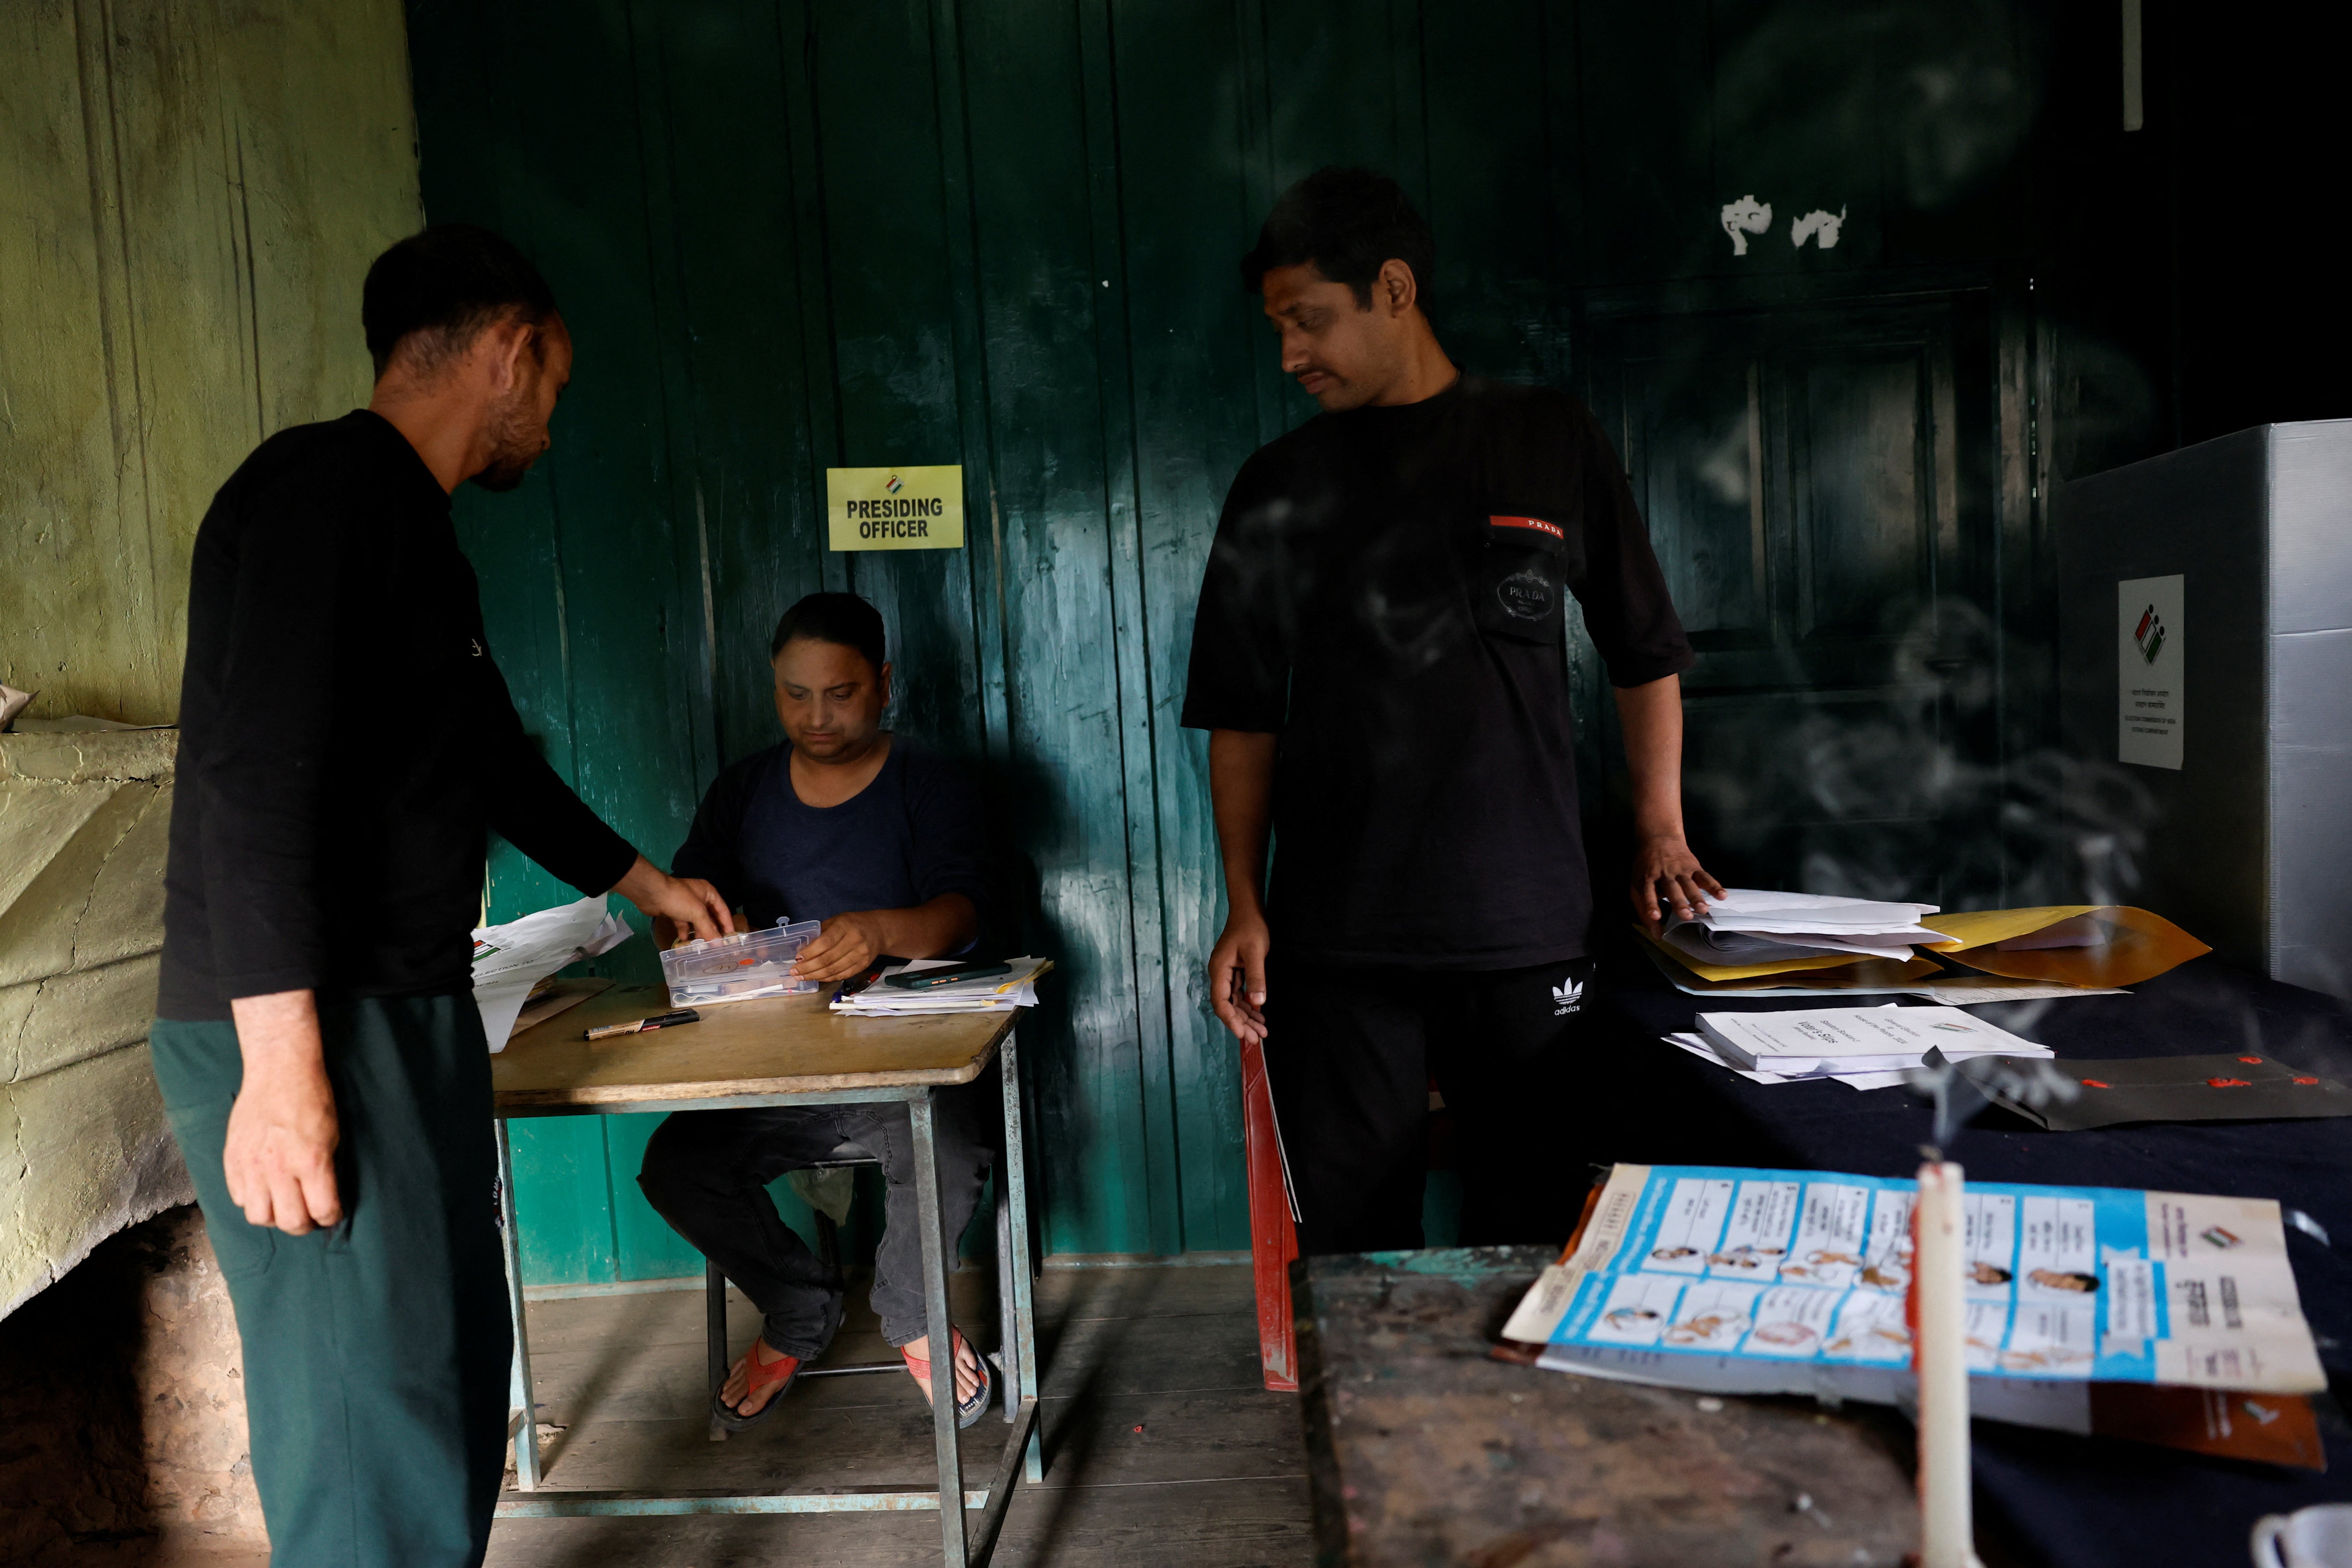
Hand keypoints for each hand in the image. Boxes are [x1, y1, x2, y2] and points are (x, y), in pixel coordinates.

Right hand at [224, 990, 342, 1233]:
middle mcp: (279, 1168)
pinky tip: (264, 1188)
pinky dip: (252, 1199)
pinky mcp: (233, 1160)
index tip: (332, 1214)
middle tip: (309, 1216)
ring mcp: (252, 1165)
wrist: (279, 1071)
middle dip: (304, 1224)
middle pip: (290, 1221)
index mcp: (311, 1161)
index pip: (322, 1210)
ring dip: (274, 1216)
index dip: (331, 1217)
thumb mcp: (333, 1136)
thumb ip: (326, 1171)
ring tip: (284, 1205)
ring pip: (259, 1216)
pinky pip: (239, 1197)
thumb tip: (323, 1200)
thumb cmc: (312, 1099)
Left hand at [612, 855, 732, 941]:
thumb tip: (719, 944)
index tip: (730, 938)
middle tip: (717, 945)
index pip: (723, 910)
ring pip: (696, 920)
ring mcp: (686, 904)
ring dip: (699, 932)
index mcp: (709, 893)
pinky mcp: (674, 910)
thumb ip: (709, 929)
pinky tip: (685, 940)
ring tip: (702, 946)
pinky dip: (685, 931)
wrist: (651, 893)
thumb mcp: (697, 913)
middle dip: (712, 930)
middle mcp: (699, 897)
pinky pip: (683, 922)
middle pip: (710, 916)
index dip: (727, 924)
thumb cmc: (679, 899)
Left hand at [795, 911, 890, 982]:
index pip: (825, 942)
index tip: (797, 958)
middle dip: (808, 968)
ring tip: (802, 977)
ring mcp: (861, 954)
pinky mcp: (863, 965)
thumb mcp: (836, 921)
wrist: (878, 930)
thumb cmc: (852, 924)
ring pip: (834, 970)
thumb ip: (820, 933)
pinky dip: (827, 978)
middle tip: (794, 972)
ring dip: (815, 975)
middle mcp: (854, 940)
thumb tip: (801, 950)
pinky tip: (817, 978)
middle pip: (828, 959)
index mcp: (845, 926)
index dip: (810, 952)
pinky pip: (842, 975)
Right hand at [1207, 910, 1269, 1044]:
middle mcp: (1220, 975)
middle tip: (1257, 1039)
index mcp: (1219, 970)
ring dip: (1247, 1017)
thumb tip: (1258, 1002)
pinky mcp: (1236, 973)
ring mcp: (1227, 974)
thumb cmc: (1250, 927)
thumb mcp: (1255, 952)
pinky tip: (1260, 1015)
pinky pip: (1240, 994)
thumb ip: (1256, 977)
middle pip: (1228, 1006)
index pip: (1221, 1002)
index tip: (1242, 1033)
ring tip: (1262, 1032)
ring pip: (1235, 1002)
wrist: (1248, 910)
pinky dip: (1250, 1005)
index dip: (1230, 1020)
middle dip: (1242, 1023)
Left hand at [1630, 833, 1724, 931]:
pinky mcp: (1693, 866)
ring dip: (1697, 896)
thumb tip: (1656, 935)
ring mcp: (1680, 870)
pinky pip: (1704, 876)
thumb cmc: (1646, 868)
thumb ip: (1643, 909)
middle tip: (1687, 915)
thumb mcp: (1637, 884)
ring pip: (1689, 884)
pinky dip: (1714, 886)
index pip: (1648, 893)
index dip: (1651, 904)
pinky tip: (1722, 895)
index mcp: (1647, 878)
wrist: (1659, 838)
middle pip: (1672, 889)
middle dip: (1679, 902)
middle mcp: (1664, 874)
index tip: (1655, 916)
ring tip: (1704, 909)